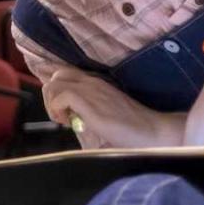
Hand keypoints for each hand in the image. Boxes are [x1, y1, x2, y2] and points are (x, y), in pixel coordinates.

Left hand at [42, 67, 183, 148]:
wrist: (152, 130)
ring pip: (54, 84)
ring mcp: (91, 90)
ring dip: (52, 103)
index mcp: (96, 82)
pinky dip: (57, 109)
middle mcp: (92, 81)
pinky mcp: (90, 103)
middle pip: (57, 76)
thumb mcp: (105, 113)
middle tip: (62, 116)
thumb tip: (73, 120)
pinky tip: (68, 122)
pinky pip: (61, 96)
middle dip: (51, 96)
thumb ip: (88, 112)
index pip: (66, 74)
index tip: (64, 111)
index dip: (57, 91)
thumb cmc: (132, 127)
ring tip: (65, 120)